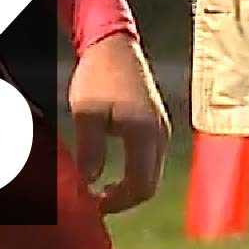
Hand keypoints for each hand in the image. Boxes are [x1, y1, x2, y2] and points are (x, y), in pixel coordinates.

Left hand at [67, 32, 168, 213]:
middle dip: (124, 199)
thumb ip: (89, 151)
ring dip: (129, 186)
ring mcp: (162, 126)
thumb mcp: (86, 113)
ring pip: (152, 173)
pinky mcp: (157, 121)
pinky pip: (151, 159)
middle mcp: (160, 132)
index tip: (94, 206)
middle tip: (96, 202)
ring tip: (101, 190)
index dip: (118, 203)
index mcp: (145, 132)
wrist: (112, 43)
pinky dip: (135, 172)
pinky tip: (113, 171)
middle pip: (150, 184)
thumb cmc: (98, 75)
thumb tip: (90, 183)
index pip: (141, 186)